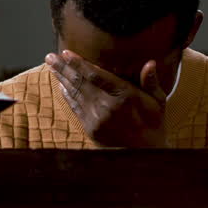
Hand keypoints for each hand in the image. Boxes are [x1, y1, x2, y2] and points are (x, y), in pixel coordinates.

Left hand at [46, 50, 167, 148]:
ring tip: (52, 66)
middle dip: (63, 68)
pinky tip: (61, 85)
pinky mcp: (91, 128)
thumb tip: (151, 63)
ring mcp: (97, 119)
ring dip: (61, 79)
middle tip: (50, 56)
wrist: (144, 154)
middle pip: (80, 82)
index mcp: (125, 96)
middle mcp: (108, 106)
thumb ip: (151, 82)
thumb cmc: (153, 124)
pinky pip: (76, 107)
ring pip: (75, 93)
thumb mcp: (158, 102)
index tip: (67, 52)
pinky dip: (67, 95)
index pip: (97, 75)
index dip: (80, 63)